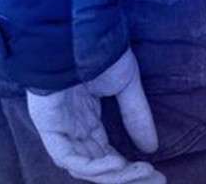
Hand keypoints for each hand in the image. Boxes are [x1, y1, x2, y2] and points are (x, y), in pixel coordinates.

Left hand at [27, 49, 164, 183]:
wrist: (78, 35)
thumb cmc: (100, 53)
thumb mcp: (126, 85)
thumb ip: (136, 116)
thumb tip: (151, 148)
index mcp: (87, 119)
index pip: (106, 152)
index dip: (129, 167)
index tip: (155, 172)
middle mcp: (73, 128)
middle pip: (97, 165)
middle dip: (126, 177)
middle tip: (155, 180)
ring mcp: (60, 129)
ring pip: (84, 166)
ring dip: (113, 175)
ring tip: (139, 171)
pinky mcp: (49, 127)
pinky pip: (67, 157)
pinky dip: (92, 166)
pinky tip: (116, 163)